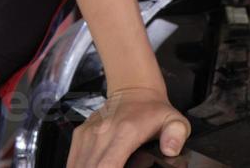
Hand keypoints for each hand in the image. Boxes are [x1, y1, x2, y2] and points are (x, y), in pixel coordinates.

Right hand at [68, 86, 188, 167]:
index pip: (106, 166)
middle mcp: (101, 133)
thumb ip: (176, 135)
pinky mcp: (79, 136)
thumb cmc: (154, 111)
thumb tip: (170, 150)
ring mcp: (87, 134)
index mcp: (124, 133)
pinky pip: (73, 161)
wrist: (134, 90)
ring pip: (77, 165)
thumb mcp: (174, 120)